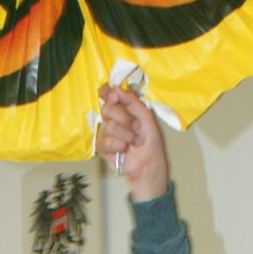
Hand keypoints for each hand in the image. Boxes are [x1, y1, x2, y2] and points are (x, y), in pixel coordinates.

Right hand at [97, 84, 169, 201]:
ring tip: (132, 141)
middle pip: (107, 108)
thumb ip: (132, 101)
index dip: (107, 92)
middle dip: (124, 118)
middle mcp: (112, 118)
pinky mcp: (102, 147)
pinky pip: (106, 141)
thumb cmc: (150, 141)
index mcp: (122, 108)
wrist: (149, 164)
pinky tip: (123, 149)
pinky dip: (119, 145)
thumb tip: (116, 89)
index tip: (114, 95)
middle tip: (135, 127)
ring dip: (125, 135)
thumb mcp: (146, 116)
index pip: (108, 95)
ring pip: (109, 126)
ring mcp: (105, 133)